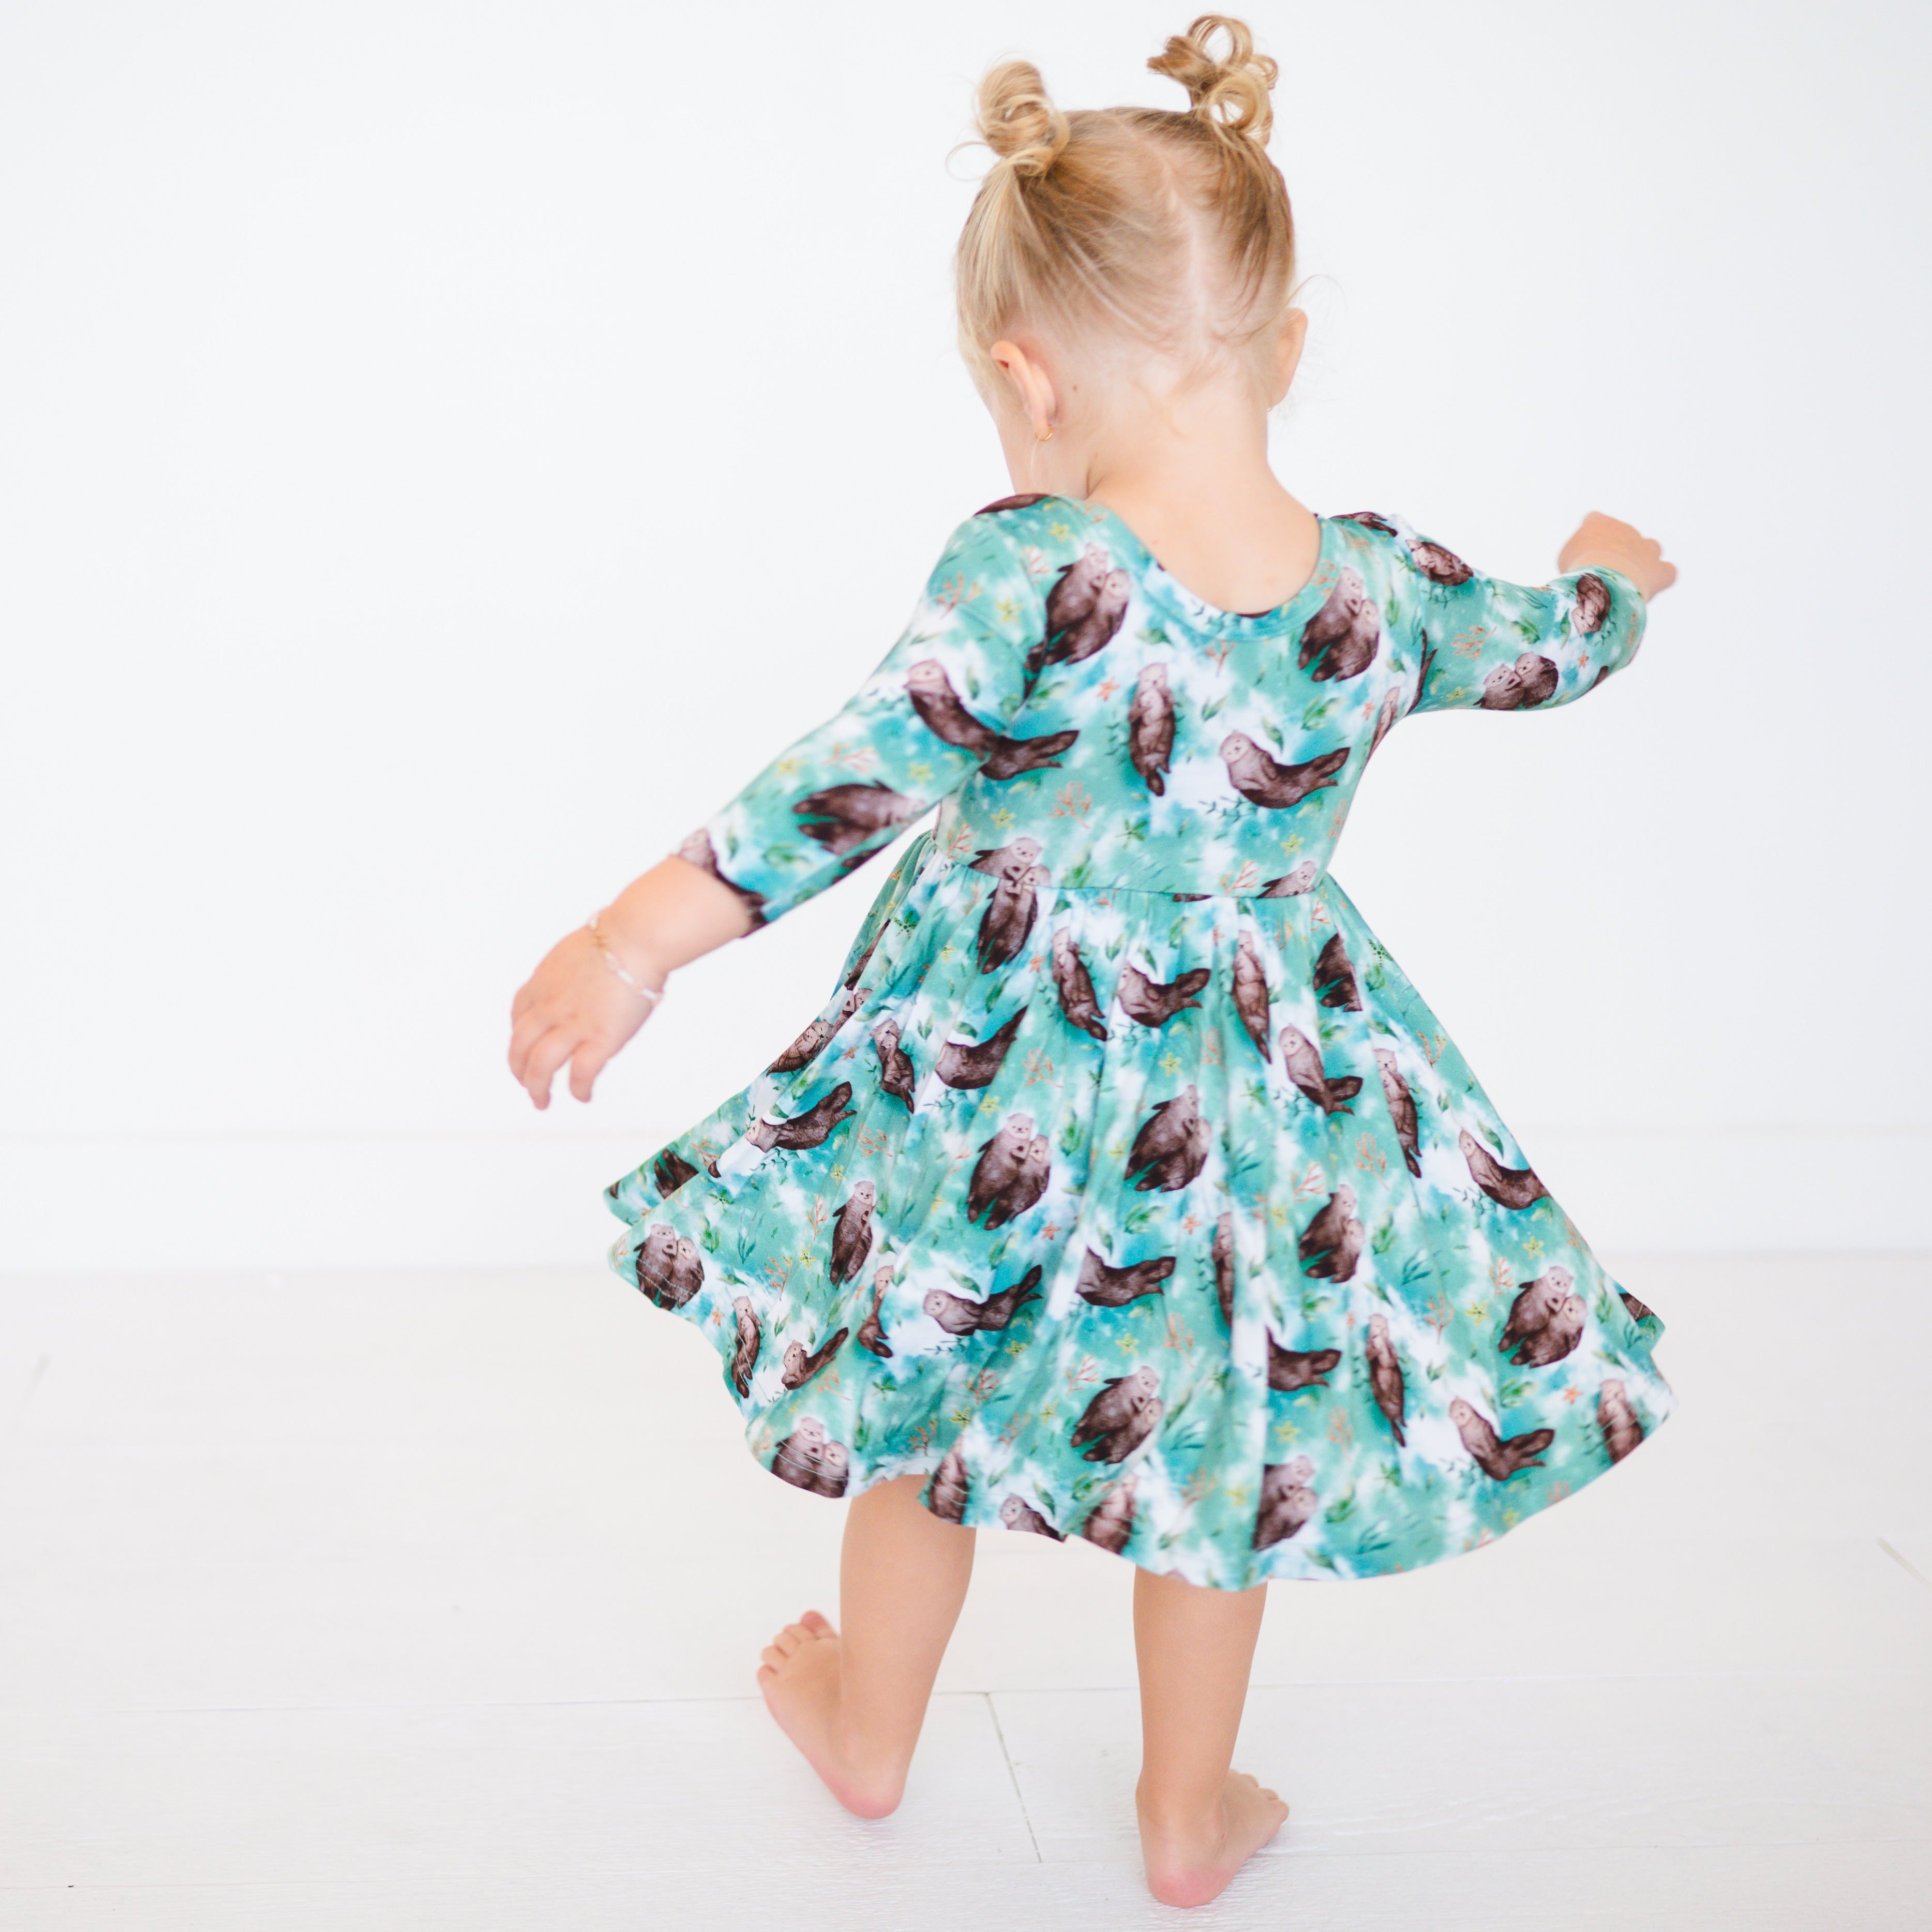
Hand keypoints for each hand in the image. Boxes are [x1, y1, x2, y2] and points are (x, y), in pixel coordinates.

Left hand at [508, 923, 660, 1108]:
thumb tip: (593, 969)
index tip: (524, 1047)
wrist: (636, 937)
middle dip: (519, 1069)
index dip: (518, 1036)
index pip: (518, 1014)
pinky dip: (578, 1089)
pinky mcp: (599, 1038)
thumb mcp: (582, 947)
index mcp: (544, 981)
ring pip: (540, 1065)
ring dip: (537, 1087)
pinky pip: (581, 1073)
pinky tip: (582, 1096)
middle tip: (526, 1084)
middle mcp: (550, 1005)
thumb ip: (577, 967)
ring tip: (541, 1101)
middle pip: (520, 1045)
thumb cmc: (621, 934)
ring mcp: (573, 1024)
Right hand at [1557, 511, 1676, 600]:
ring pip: (1651, 547)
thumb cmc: (1578, 568)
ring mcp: (1646, 547)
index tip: (1582, 553)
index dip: (1589, 537)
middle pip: (1623, 536)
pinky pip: (1667, 571)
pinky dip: (1660, 577)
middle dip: (1615, 553)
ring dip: (1643, 559)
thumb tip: (1585, 563)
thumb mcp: (1566, 558)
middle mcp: (1626, 529)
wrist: (1604, 578)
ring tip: (1628, 579)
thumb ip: (1577, 554)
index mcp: (1599, 523)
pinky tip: (1649, 586)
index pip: (1594, 520)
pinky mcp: (1660, 569)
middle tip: (1600, 575)